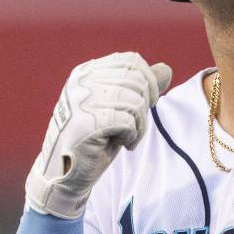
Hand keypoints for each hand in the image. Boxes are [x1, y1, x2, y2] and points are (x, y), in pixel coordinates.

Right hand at [25, 52, 172, 218]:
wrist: (66, 172)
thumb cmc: (95, 138)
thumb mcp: (119, 108)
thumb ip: (141, 87)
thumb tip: (167, 69)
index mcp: (86, 72)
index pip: (131, 60)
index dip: (149, 80)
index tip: (149, 102)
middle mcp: (82, 82)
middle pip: (136, 81)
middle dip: (144, 107)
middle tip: (135, 127)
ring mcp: (81, 101)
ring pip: (135, 102)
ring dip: (139, 125)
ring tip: (127, 137)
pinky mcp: (86, 122)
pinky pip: (127, 122)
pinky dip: (131, 135)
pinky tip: (121, 144)